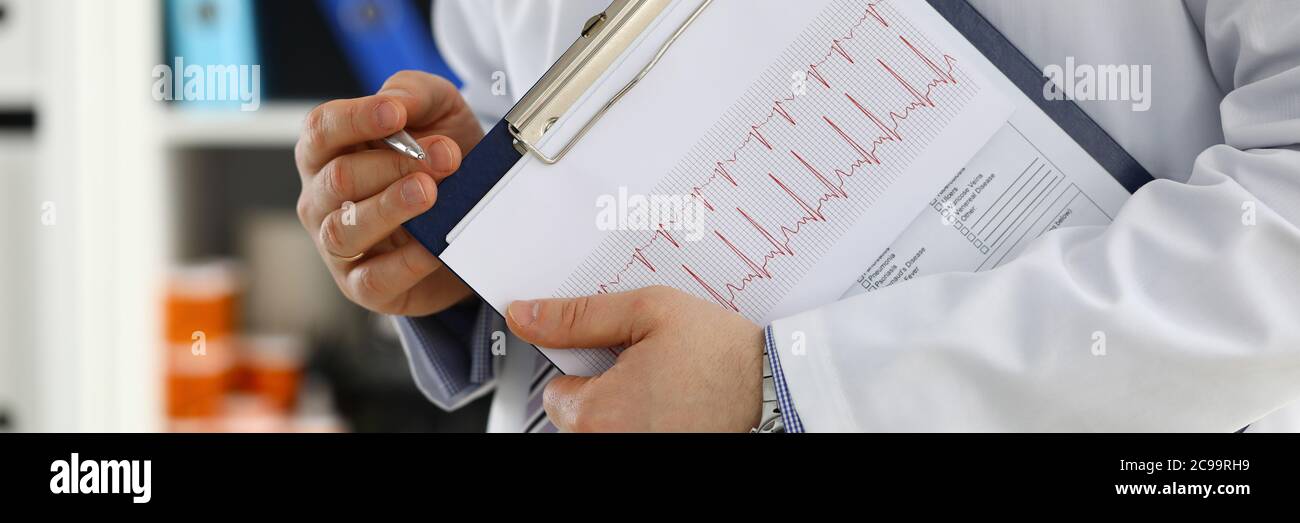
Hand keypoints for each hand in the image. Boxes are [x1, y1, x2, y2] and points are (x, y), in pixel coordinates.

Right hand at [294, 71, 482, 315]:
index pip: (321, 129)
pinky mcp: (363, 287)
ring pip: (346, 229)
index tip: (397, 113)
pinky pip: (373, 279)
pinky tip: (433, 248)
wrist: (476, 216)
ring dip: (391, 208)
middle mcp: (321, 198)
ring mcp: (337, 246)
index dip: (356, 119)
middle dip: (395, 164)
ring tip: (431, 193)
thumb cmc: (442, 158)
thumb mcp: (439, 110)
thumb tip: (396, 102)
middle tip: (446, 156)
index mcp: (328, 151)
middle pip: (339, 178)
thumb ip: (414, 93)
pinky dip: (404, 264)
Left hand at [505, 286, 765, 431]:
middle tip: (650, 363)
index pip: (555, 389)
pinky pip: (636, 433)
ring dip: (631, 404)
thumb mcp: (648, 309)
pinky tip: (678, 401)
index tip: (617, 351)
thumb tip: (526, 315)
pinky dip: (652, 420)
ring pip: (609, 425)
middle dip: (607, 385)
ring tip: (670, 381)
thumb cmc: (721, 353)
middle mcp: (609, 444)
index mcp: (596, 413)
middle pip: (580, 412)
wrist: (775, 382)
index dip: (586, 363)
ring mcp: (637, 453)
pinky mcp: (658, 453)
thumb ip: (580, 315)